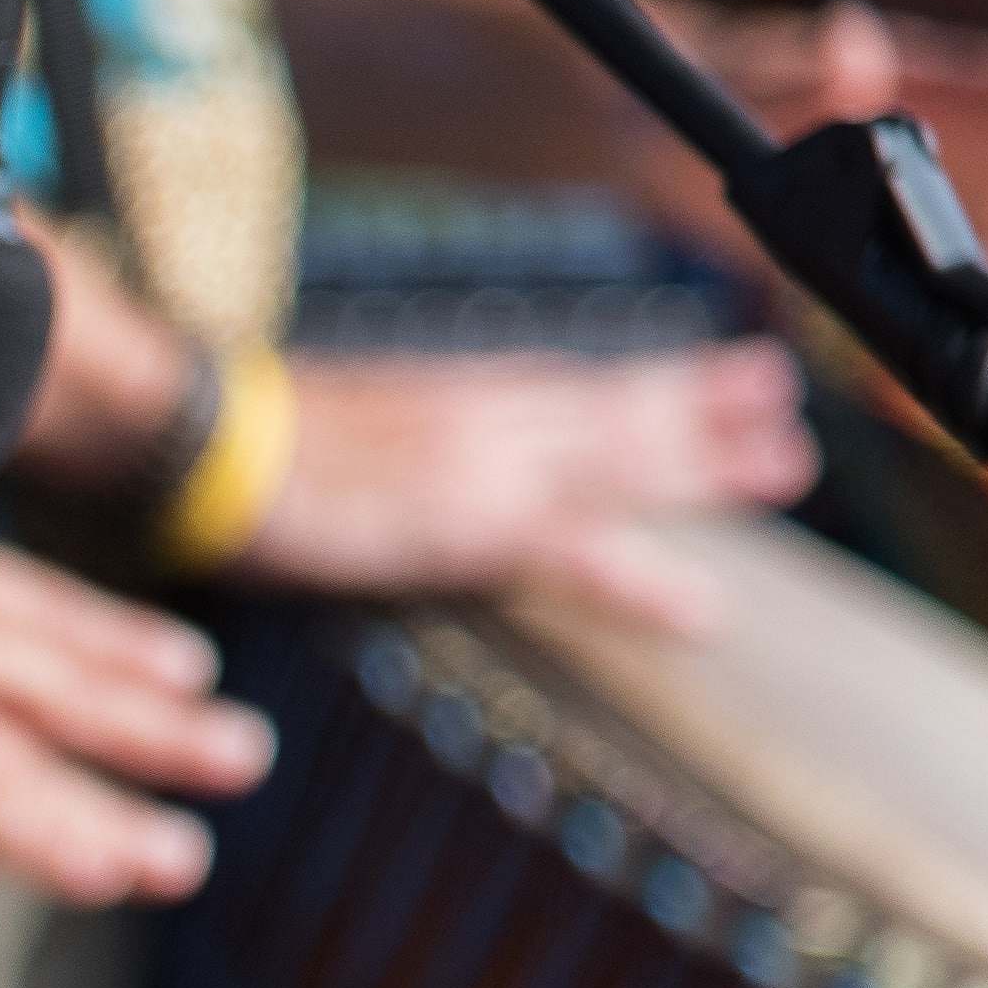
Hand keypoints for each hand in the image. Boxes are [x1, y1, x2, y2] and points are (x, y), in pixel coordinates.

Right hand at [0, 474, 267, 904]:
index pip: (32, 608)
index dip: (110, 637)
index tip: (182, 662)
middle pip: (64, 684)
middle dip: (153, 725)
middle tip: (241, 756)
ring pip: (36, 761)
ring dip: (116, 808)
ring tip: (183, 856)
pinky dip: (40, 843)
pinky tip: (101, 875)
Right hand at [232, 340, 815, 614]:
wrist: (203, 440)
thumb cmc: (247, 443)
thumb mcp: (338, 422)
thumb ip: (394, 432)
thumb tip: (407, 443)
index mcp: (458, 392)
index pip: (579, 383)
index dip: (657, 381)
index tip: (723, 375)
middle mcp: (489, 418)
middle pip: (618, 410)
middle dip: (706, 410)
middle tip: (785, 413)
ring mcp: (487, 468)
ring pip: (621, 463)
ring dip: (705, 467)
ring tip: (782, 467)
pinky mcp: (468, 527)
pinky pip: (577, 556)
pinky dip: (642, 582)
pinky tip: (700, 612)